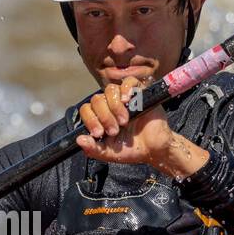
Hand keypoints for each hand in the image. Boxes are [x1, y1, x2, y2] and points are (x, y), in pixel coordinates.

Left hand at [76, 77, 210, 178]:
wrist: (154, 150)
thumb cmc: (132, 150)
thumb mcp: (109, 153)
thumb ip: (93, 149)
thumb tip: (79, 140)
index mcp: (100, 117)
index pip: (86, 109)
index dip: (90, 120)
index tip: (99, 133)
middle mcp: (110, 105)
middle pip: (97, 99)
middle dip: (104, 117)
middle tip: (115, 131)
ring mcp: (124, 98)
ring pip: (110, 90)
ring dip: (114, 107)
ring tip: (124, 121)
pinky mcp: (139, 92)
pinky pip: (129, 81)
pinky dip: (125, 89)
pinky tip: (127, 101)